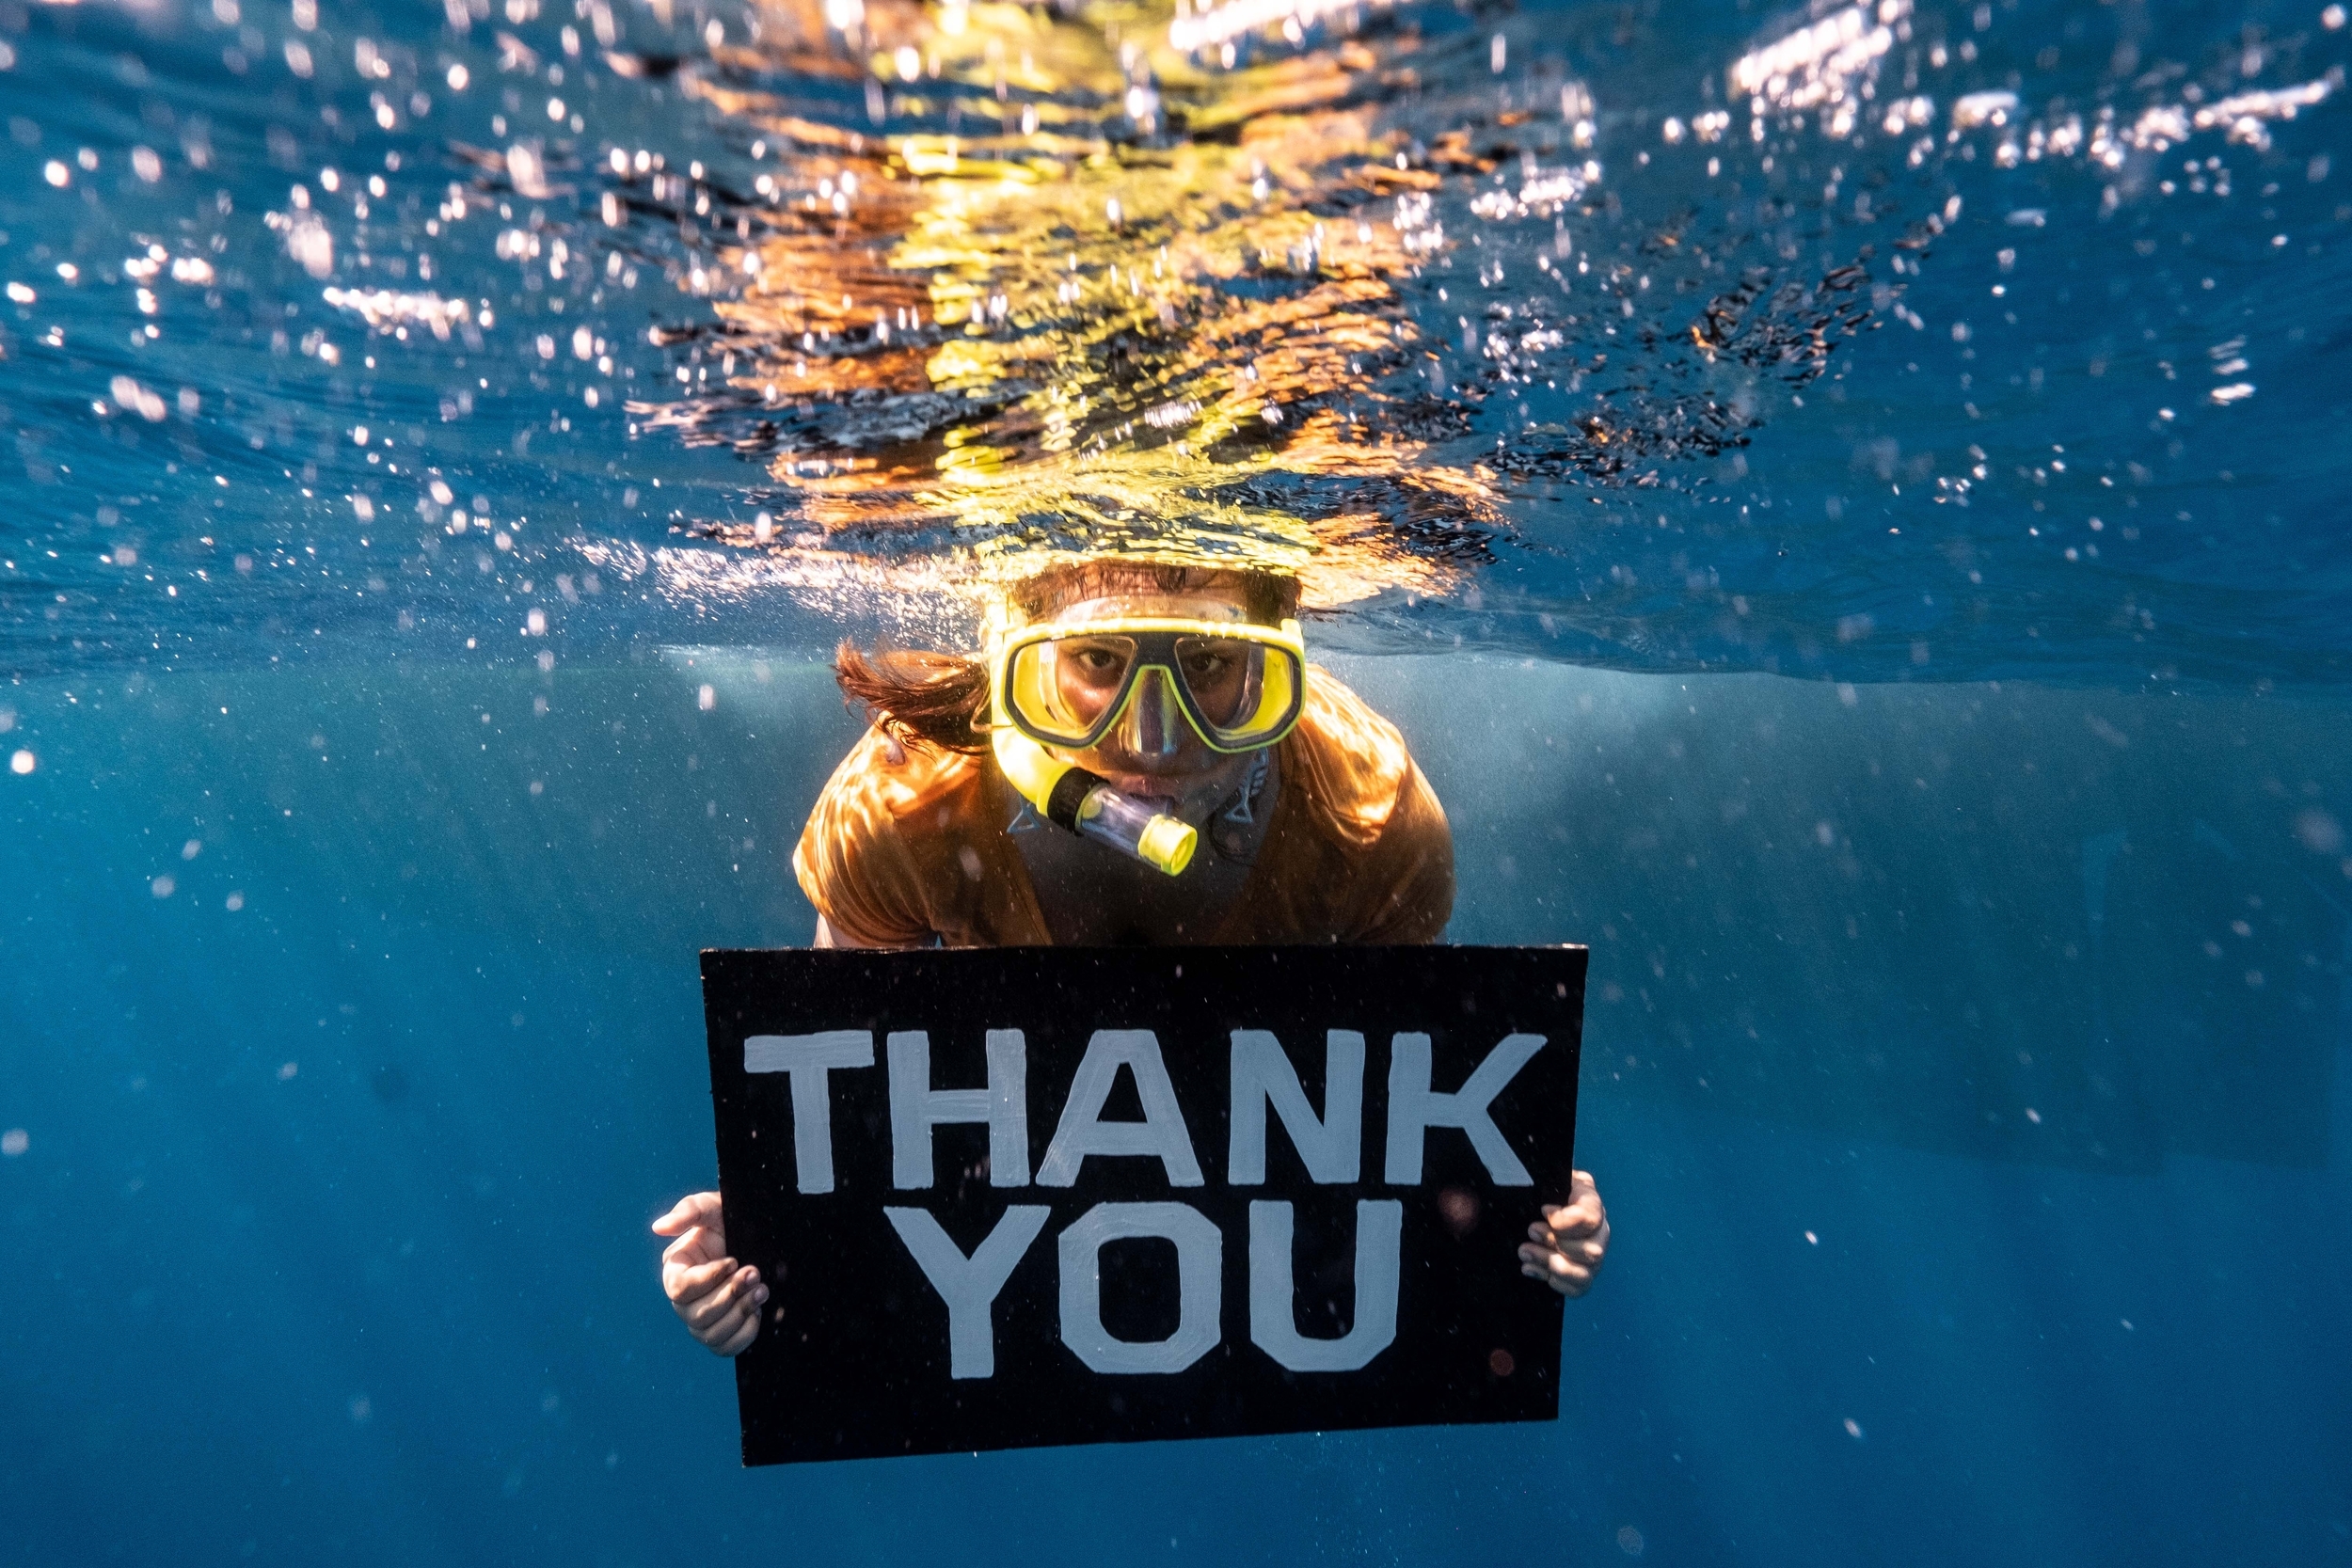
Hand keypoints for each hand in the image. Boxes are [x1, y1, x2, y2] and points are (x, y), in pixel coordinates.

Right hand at [652, 1191, 767, 1355]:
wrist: (760, 1239)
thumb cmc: (729, 1222)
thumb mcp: (712, 1207)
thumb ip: (688, 1212)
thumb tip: (658, 1227)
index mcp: (676, 1272)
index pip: (680, 1290)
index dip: (709, 1279)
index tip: (733, 1261)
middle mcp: (684, 1301)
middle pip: (697, 1315)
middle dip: (730, 1295)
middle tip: (754, 1273)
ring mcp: (701, 1321)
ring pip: (712, 1335)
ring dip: (741, 1313)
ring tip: (761, 1290)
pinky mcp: (722, 1335)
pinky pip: (727, 1348)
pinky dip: (745, 1333)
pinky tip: (758, 1310)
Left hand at [1517, 1169, 1608, 1296]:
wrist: (1521, 1209)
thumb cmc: (1528, 1190)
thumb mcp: (1530, 1178)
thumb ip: (1528, 1180)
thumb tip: (1523, 1202)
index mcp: (1587, 1197)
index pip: (1591, 1216)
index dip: (1566, 1220)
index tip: (1543, 1211)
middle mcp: (1598, 1228)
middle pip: (1592, 1250)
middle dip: (1555, 1244)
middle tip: (1530, 1232)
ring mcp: (1593, 1254)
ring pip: (1585, 1272)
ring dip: (1551, 1264)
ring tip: (1525, 1252)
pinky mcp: (1583, 1275)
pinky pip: (1579, 1288)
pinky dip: (1555, 1282)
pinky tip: (1532, 1268)